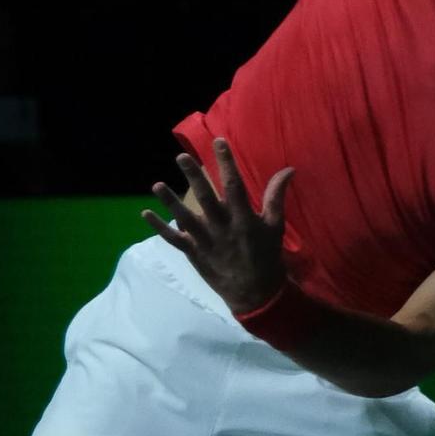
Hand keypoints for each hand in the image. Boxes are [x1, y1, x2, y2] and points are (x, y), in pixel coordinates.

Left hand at [143, 137, 293, 315]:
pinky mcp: (194, 254)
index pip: (234, 186)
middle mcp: (222, 228)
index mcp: (244, 219)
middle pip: (206, 199)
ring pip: (185, 219)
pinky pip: (174, 240)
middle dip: (194, 177)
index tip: (218, 142)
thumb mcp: (275, 225)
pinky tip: (146, 214)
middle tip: (181, 158)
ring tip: (157, 185)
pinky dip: (159, 228)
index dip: (226, 163)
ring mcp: (206, 242)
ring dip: (170, 202)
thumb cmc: (267, 255)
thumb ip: (277, 196)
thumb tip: (288, 169)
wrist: (255, 293)